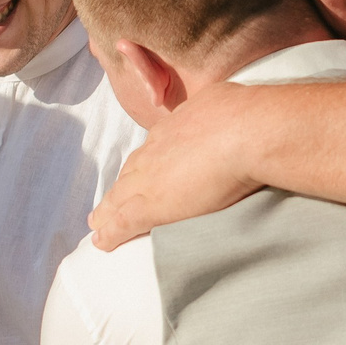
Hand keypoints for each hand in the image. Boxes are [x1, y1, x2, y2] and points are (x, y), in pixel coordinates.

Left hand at [89, 82, 264, 249]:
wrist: (245, 134)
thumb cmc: (246, 117)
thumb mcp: (225, 102)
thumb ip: (217, 109)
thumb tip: (225, 108)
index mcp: (174, 128)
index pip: (152, 151)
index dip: (145, 165)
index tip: (142, 175)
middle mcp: (156, 151)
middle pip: (130, 173)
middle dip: (120, 189)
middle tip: (110, 203)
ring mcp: (150, 178)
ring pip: (120, 197)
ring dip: (109, 211)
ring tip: (100, 224)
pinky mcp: (151, 205)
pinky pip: (124, 221)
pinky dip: (111, 233)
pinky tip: (102, 242)